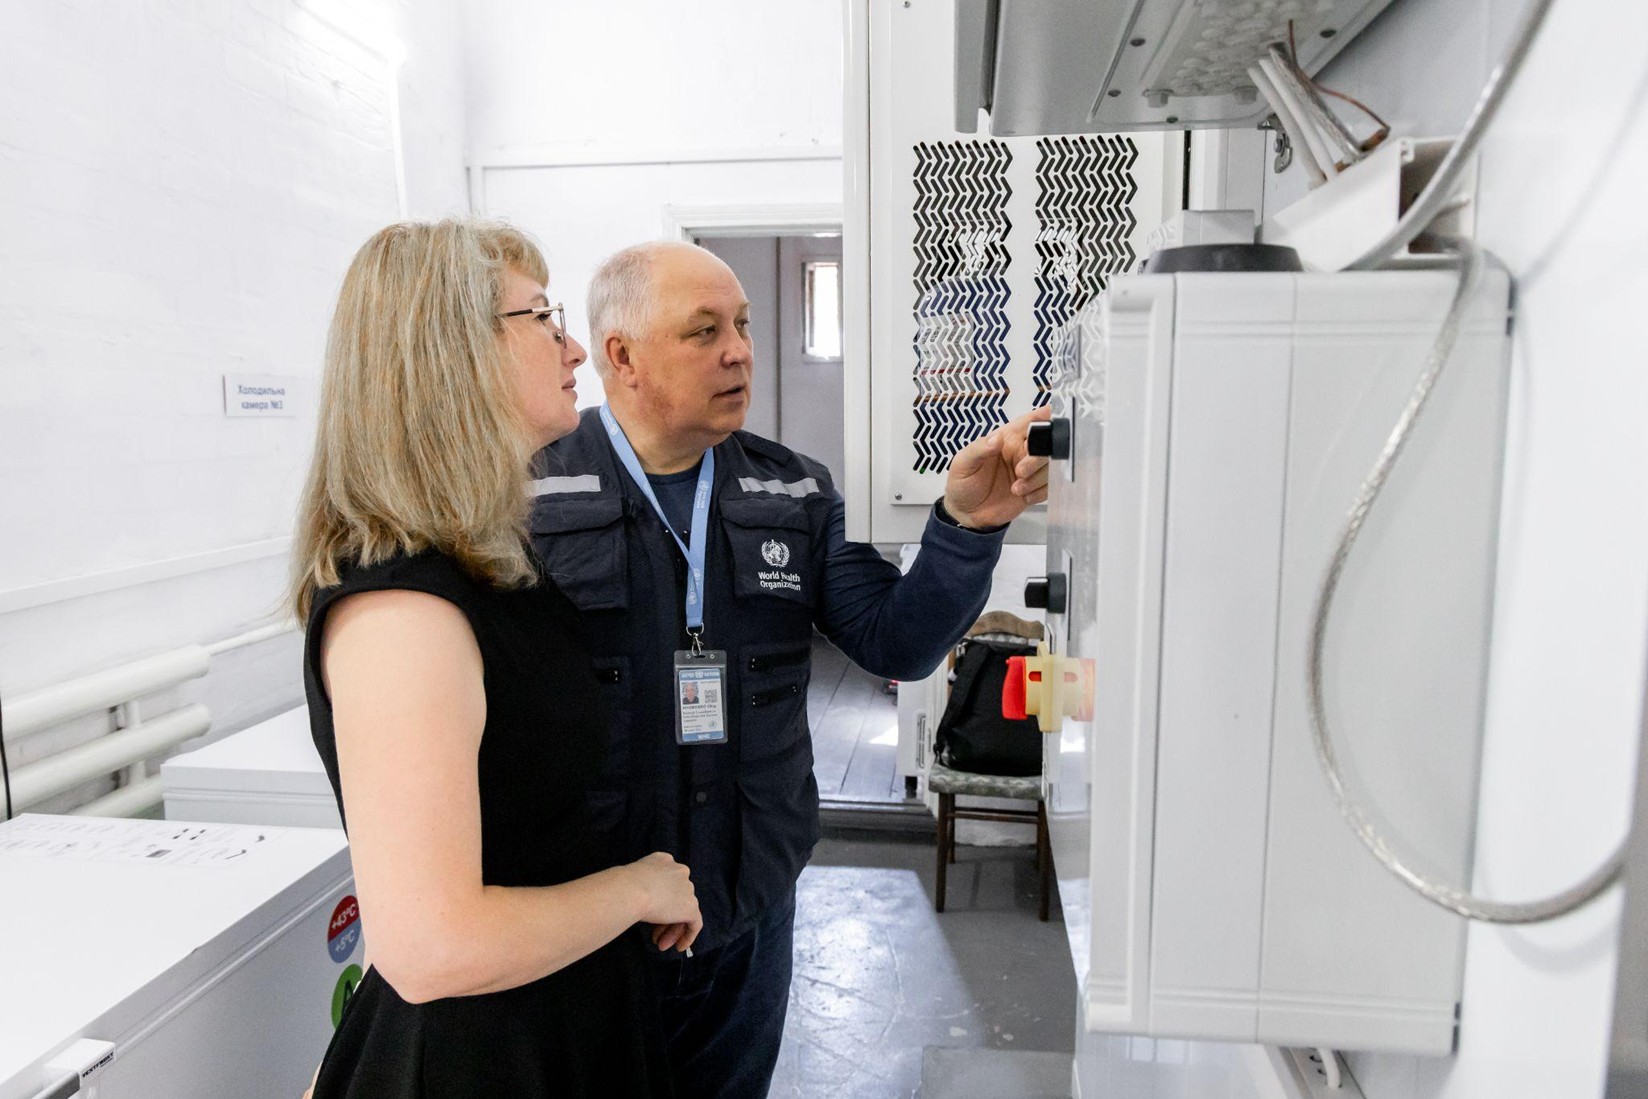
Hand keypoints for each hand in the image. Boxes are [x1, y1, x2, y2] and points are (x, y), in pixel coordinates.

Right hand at [628, 852, 701, 952]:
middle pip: (675, 898)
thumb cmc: (624, 885)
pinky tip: (679, 946)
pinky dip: (688, 936)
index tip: (649, 916)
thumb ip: (643, 887)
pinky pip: (695, 923)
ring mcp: (687, 888)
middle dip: (665, 920)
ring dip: (671, 930)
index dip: (659, 902)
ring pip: (683, 911)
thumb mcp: (632, 880)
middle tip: (654, 936)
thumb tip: (644, 904)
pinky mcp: (691, 906)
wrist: (631, 890)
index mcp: (663, 861)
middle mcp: (679, 871)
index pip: (666, 883)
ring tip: (660, 945)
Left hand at [941, 406, 1053, 528]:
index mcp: (1007, 437)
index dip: (1046, 418)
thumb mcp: (963, 464)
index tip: (1051, 425)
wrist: (966, 514)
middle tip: (1020, 472)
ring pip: (1051, 466)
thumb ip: (979, 449)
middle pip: (1048, 444)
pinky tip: (1024, 497)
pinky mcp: (1035, 488)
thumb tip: (996, 439)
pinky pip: (1050, 486)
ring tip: (1016, 489)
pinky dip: (1040, 492)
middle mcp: (1022, 451)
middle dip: (1038, 459)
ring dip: (1038, 479)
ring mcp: (1030, 470)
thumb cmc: (962, 483)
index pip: (1032, 421)